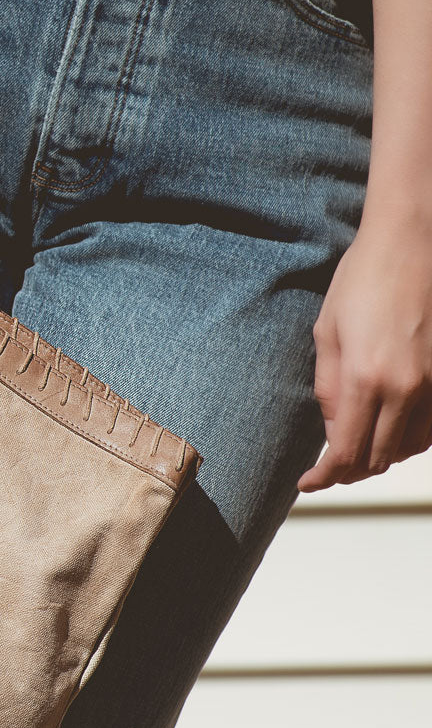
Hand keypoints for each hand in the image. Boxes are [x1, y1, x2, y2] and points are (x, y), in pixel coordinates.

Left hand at [297, 215, 431, 492]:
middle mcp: (408, 389)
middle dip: (350, 470)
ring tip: (355, 447)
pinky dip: (410, 437)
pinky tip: (390, 426)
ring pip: (411, 447)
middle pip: (380, 458)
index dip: (325, 477)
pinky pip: (431, 428)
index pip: (347, 453)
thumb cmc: (362, 280)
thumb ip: (330, 389)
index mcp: (368, 379)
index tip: (307, 483)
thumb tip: (334, 431)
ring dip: (381, 454)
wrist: (412, 243)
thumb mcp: (328, 333)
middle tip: (325, 468)